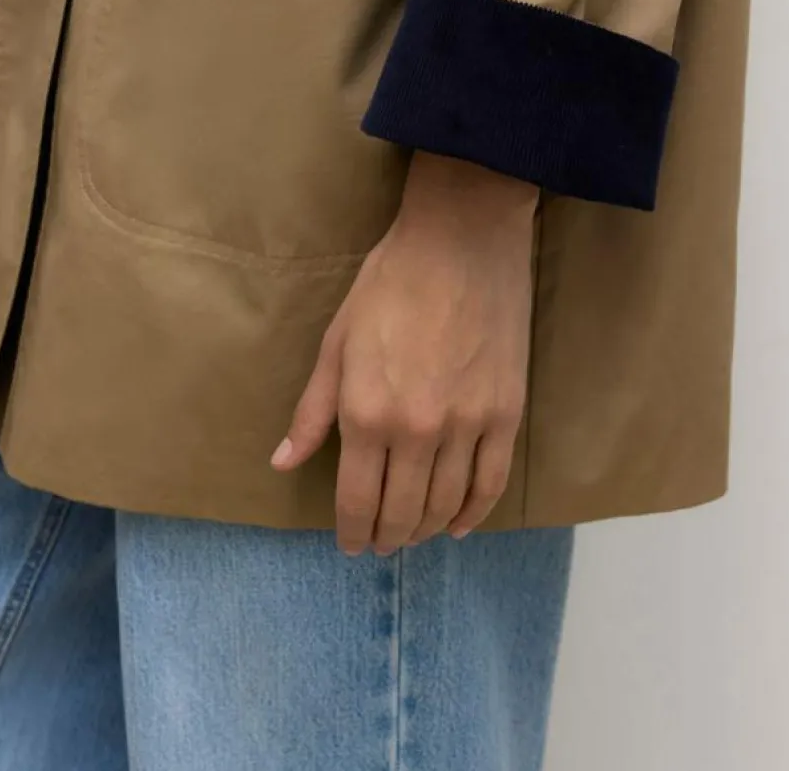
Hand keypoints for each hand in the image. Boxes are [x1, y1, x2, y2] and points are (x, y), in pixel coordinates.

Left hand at [270, 151, 538, 554]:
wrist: (460, 245)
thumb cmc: (388, 285)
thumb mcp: (336, 342)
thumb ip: (313, 410)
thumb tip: (283, 463)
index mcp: (367, 414)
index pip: (357, 499)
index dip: (352, 530)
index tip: (350, 544)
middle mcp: (417, 432)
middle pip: (402, 512)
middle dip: (387, 537)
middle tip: (379, 545)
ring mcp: (467, 426)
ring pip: (446, 505)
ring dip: (427, 529)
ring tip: (415, 535)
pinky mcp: (506, 414)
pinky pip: (491, 483)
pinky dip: (475, 513)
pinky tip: (461, 524)